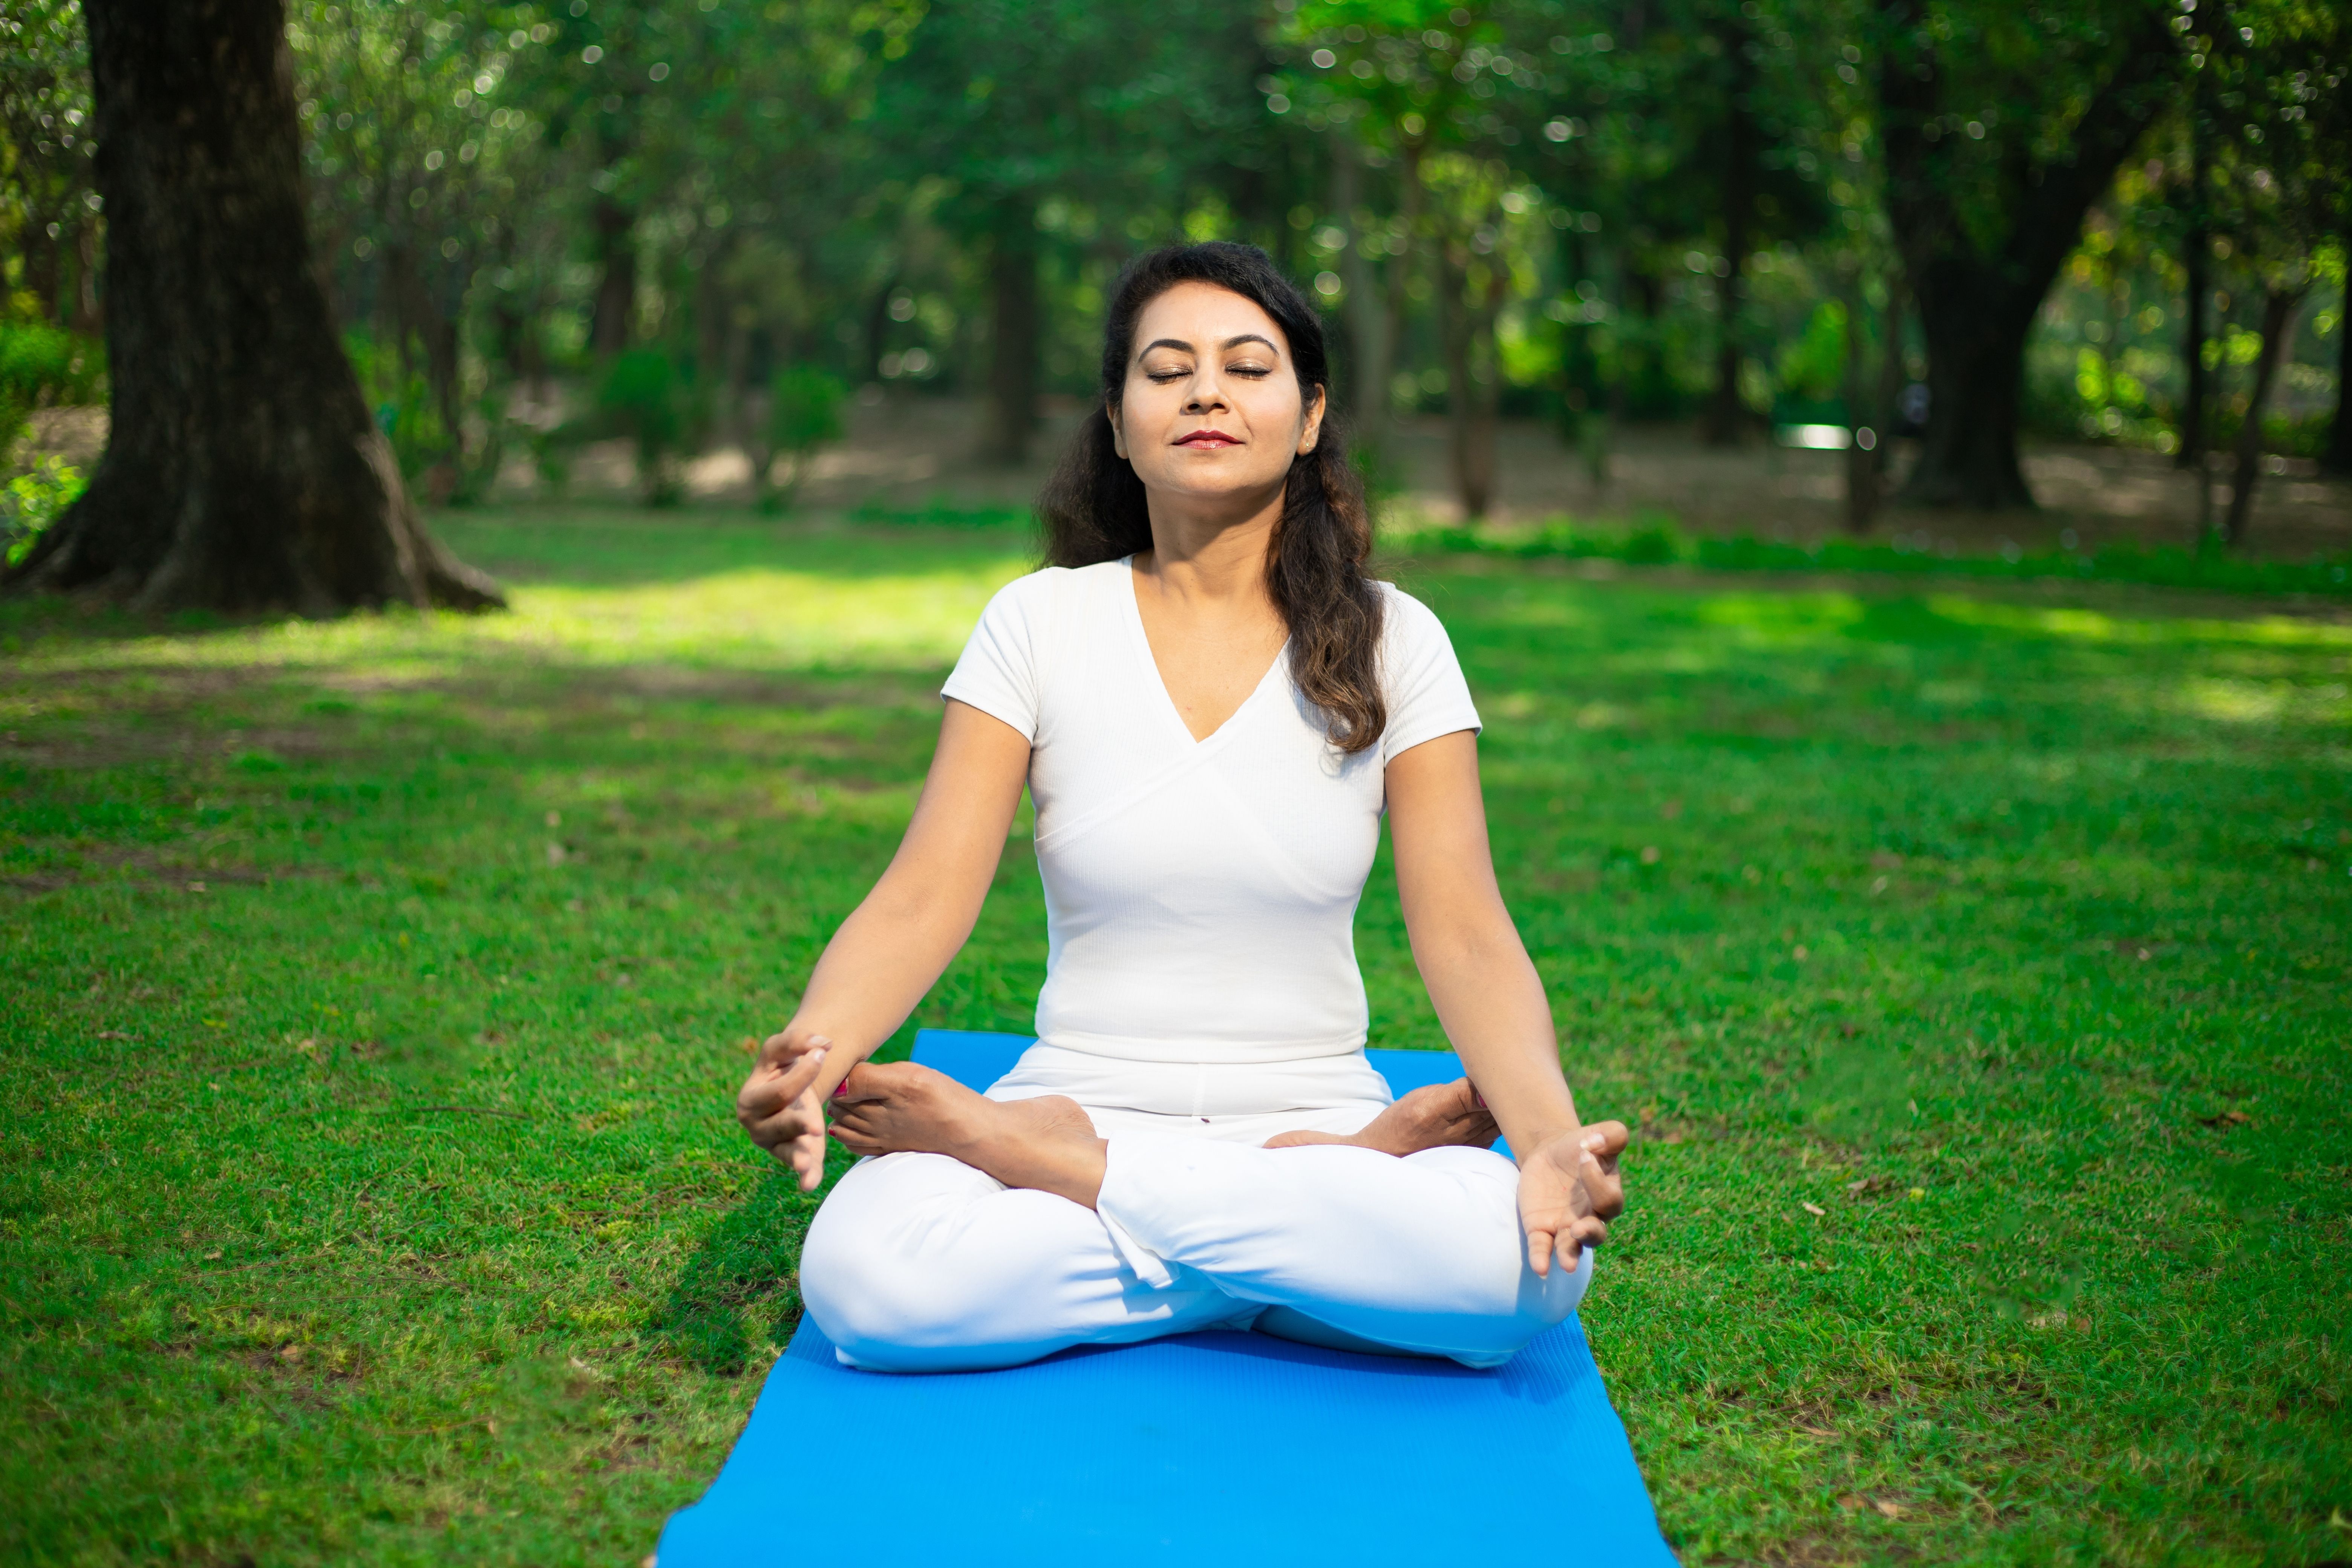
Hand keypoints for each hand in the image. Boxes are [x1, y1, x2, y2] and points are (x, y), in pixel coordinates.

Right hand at [736, 1030, 832, 1190]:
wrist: (786, 1088)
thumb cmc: (781, 1067)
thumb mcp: (782, 1048)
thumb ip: (799, 1041)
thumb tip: (824, 1044)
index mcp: (750, 1099)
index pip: (779, 1091)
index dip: (803, 1074)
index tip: (823, 1055)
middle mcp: (757, 1125)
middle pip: (781, 1124)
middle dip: (798, 1124)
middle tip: (816, 1126)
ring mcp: (772, 1143)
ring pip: (787, 1150)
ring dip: (798, 1156)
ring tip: (806, 1162)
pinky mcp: (790, 1154)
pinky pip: (798, 1166)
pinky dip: (805, 1176)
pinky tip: (810, 1183)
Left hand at [1517, 1120, 1628, 1276]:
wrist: (1550, 1153)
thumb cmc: (1580, 1147)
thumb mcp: (1598, 1135)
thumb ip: (1612, 1134)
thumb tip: (1596, 1143)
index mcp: (1606, 1195)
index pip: (1608, 1197)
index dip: (1596, 1179)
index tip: (1583, 1154)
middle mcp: (1589, 1216)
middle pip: (1597, 1233)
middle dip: (1590, 1233)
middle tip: (1579, 1228)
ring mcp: (1565, 1226)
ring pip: (1572, 1247)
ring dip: (1569, 1254)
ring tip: (1566, 1263)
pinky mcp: (1541, 1228)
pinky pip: (1542, 1247)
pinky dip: (1541, 1258)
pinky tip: (1540, 1268)